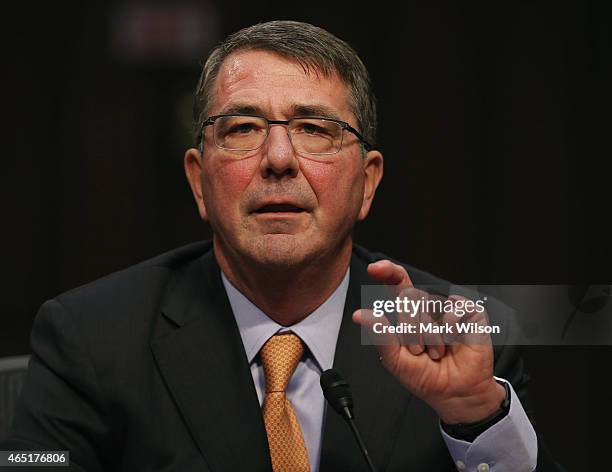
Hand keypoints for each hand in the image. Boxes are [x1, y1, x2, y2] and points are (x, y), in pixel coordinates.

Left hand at [353, 260, 505, 423]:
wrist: (456, 394)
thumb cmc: (425, 377)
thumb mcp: (395, 360)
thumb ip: (379, 335)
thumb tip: (360, 315)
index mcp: (408, 314)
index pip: (397, 284)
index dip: (387, 272)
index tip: (374, 268)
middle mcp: (427, 307)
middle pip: (409, 299)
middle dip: (410, 331)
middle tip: (420, 352)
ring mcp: (448, 309)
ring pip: (430, 306)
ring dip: (431, 337)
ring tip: (438, 352)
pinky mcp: (471, 313)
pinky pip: (455, 308)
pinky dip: (451, 328)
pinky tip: (454, 340)